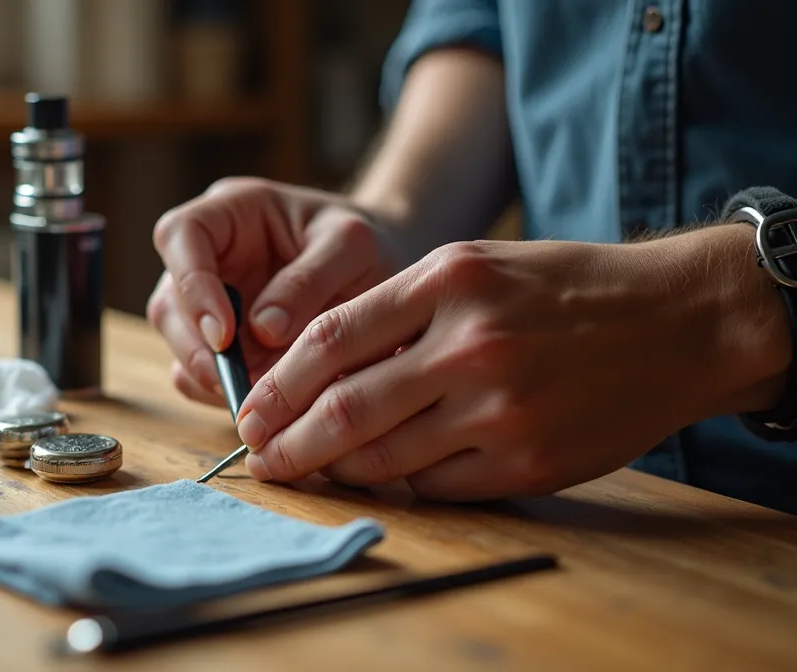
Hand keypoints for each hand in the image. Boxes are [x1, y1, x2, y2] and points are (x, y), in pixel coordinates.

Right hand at [147, 178, 402, 406]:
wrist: (382, 277)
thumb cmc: (364, 246)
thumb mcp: (351, 248)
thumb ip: (308, 281)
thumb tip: (262, 330)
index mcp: (230, 212)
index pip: (180, 234)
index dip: (191, 284)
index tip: (223, 334)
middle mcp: (207, 255)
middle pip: (169, 301)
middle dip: (198, 347)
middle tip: (240, 383)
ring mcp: (205, 301)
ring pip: (177, 342)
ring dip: (210, 374)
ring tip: (260, 396)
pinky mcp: (214, 343)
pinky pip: (195, 374)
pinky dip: (220, 392)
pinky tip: (260, 400)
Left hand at [234, 230, 789, 500]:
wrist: (676, 320)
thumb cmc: (564, 289)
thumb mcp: (476, 267)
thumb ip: (398, 313)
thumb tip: (317, 375)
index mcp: (447, 281)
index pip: (329, 339)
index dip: (276, 383)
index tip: (249, 410)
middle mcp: (469, 343)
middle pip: (345, 407)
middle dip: (288, 442)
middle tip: (261, 458)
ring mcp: (501, 407)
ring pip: (385, 455)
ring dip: (337, 469)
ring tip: (310, 470)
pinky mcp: (528, 459)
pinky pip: (435, 483)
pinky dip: (400, 483)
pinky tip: (382, 477)